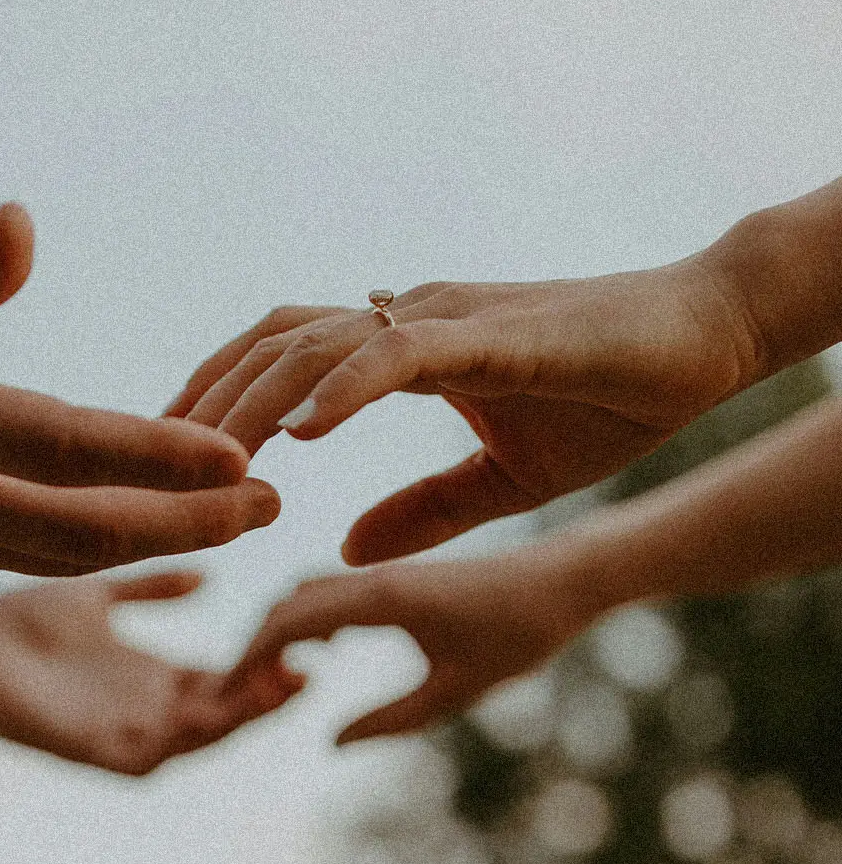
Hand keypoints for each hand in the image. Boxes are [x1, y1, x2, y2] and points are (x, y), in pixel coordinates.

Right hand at [0, 204, 277, 577]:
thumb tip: (27, 230)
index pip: (66, 450)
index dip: (162, 458)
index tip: (248, 457)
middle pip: (83, 532)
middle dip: (189, 522)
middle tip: (273, 503)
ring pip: (55, 556)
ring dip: (150, 537)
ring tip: (229, 511)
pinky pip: (20, 556)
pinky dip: (90, 539)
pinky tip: (134, 512)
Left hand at [0, 571, 304, 774]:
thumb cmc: (17, 621)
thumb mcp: (99, 594)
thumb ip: (149, 587)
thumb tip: (206, 573)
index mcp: (150, 676)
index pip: (225, 677)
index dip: (265, 659)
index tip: (304, 629)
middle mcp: (143, 708)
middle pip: (223, 711)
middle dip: (267, 693)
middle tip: (307, 662)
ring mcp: (118, 731)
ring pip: (197, 737)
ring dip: (239, 717)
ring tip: (276, 685)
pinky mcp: (87, 748)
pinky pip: (148, 756)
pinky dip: (184, 738)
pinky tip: (211, 713)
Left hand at [166, 247, 758, 564]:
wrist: (707, 340)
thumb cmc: (610, 398)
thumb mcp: (500, 479)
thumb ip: (423, 511)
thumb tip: (345, 546)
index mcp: (405, 347)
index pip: (284, 354)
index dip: (222, 396)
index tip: (175, 451)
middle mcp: (409, 317)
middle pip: (275, 341)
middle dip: (209, 399)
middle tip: (157, 460)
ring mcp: (445, 318)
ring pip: (317, 343)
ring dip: (256, 402)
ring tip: (214, 463)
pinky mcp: (491, 332)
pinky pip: (397, 353)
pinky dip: (341, 389)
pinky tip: (300, 436)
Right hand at [231, 557, 580, 744]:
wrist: (564, 578)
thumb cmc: (519, 634)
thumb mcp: (456, 691)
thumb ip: (391, 720)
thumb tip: (329, 743)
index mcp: (381, 599)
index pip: (289, 622)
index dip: (249, 658)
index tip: (225, 696)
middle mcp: (373, 578)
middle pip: (286, 603)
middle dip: (254, 647)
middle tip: (237, 697)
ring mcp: (384, 573)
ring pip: (307, 592)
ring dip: (280, 630)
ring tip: (274, 679)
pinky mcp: (397, 576)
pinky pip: (333, 590)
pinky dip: (311, 617)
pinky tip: (328, 651)